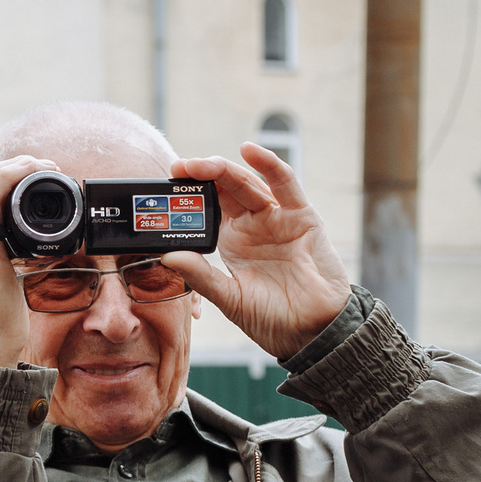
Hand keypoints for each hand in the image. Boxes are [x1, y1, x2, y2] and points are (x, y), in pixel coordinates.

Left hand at [163, 144, 351, 360]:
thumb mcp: (229, 297)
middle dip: (201, 176)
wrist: (314, 331)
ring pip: (249, 184)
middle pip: (225, 190)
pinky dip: (269, 165)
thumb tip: (167, 256)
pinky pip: (286, 185)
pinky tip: (250, 150)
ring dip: (225, 170)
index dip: (188, 194)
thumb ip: (201, 276)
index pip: (208, 207)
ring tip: (202, 164)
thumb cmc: (273, 318)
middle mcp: (254, 224)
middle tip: (178, 170)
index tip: (166, 186)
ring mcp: (277, 218)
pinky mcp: (302, 216)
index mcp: (233, 240)